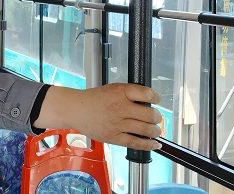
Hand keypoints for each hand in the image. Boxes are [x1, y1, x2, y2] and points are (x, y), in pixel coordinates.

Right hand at [34, 83, 162, 150]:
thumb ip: (130, 94)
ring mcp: (117, 124)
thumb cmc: (94, 98)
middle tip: (155, 118)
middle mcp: (120, 107)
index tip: (157, 100)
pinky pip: (136, 143)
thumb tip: (149, 102)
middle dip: (157, 117)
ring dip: (155, 131)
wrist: (76, 109)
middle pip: (150, 115)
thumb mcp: (114, 89)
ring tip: (155, 130)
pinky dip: (149, 144)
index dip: (156, 98)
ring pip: (146, 130)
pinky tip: (155, 144)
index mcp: (121, 92)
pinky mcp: (113, 137)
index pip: (148, 94)